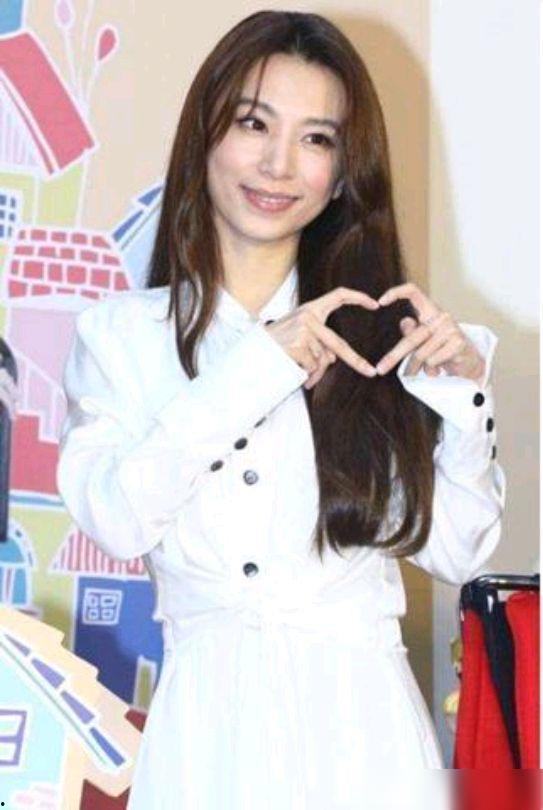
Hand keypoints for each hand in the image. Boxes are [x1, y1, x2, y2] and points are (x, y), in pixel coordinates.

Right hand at [264, 287, 379, 388]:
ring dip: (314, 371)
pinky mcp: (299, 343)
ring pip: (322, 360)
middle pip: (338, 344)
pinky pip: (312, 365)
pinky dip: (305, 372)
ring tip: (300, 369)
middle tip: (370, 371)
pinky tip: (293, 365)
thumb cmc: (277, 343)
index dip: (357, 298)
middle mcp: (309, 316)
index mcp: (311, 309)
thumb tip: (332, 359)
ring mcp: (304, 329)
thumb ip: (319, 343)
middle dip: (355, 361)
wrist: (253, 350)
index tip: (375, 304)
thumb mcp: (300, 336)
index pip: (338, 296)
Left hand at [374, 282, 485, 380]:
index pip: (413, 292)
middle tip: (380, 369)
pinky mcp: (458, 343)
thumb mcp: (424, 341)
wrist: (469, 364)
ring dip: (418, 368)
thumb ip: (412, 333)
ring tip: (426, 370)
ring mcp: (451, 329)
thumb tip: (405, 321)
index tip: (380, 302)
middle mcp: (441, 316)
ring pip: (421, 354)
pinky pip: (433, 360)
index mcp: (430, 311)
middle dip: (394, 356)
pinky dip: (432, 369)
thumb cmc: (442, 351)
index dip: (396, 292)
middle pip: (411, 338)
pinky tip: (439, 369)